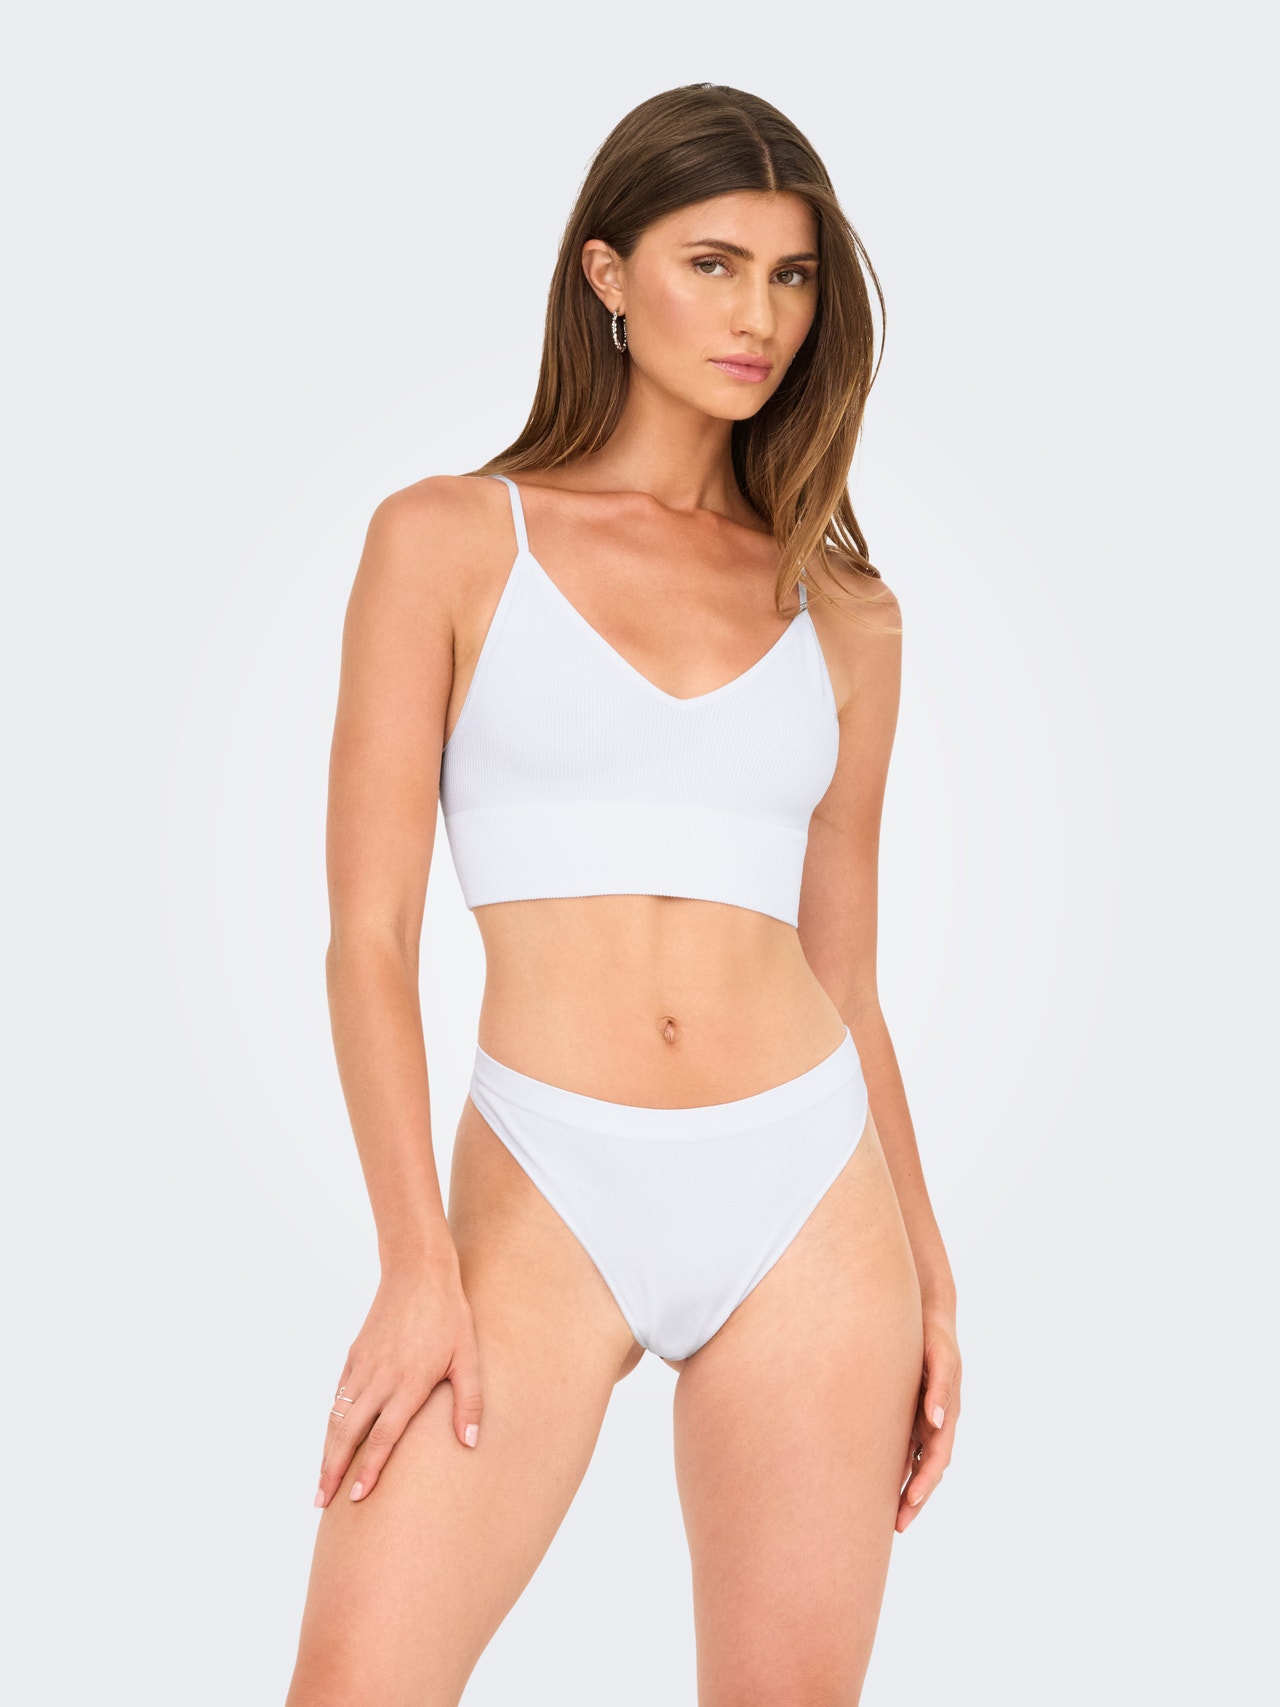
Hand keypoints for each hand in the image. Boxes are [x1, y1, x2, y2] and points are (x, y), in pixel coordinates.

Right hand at [314, 1256, 482, 1508]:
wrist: (418, 1272)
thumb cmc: (448, 1316)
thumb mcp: (467, 1357)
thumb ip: (469, 1401)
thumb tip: (470, 1441)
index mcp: (408, 1384)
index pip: (383, 1437)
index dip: (369, 1469)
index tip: (356, 1497)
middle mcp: (379, 1379)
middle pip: (348, 1434)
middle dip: (333, 1471)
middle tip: (321, 1502)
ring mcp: (363, 1366)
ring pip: (338, 1417)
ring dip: (326, 1451)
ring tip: (321, 1483)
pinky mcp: (355, 1355)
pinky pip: (338, 1396)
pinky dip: (332, 1422)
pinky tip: (331, 1440)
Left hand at [897, 1306, 959, 1532]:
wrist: (927, 1316)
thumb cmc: (934, 1336)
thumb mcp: (940, 1358)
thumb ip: (940, 1388)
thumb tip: (937, 1422)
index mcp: (946, 1412)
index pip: (937, 1457)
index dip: (925, 1480)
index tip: (910, 1500)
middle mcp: (936, 1422)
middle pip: (928, 1469)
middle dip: (915, 1498)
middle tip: (898, 1525)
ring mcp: (924, 1420)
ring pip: (917, 1464)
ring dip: (907, 1491)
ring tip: (891, 1519)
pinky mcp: (910, 1414)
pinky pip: (906, 1449)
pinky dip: (899, 1470)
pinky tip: (881, 1486)